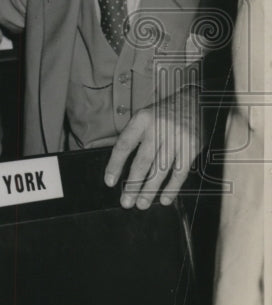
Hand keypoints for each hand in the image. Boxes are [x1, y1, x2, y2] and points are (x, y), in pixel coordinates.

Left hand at [104, 85, 201, 209]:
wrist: (194, 101)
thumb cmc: (164, 114)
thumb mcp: (145, 117)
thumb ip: (135, 137)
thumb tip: (120, 166)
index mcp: (141, 119)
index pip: (124, 145)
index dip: (115, 164)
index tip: (110, 182)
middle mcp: (158, 128)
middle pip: (142, 161)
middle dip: (133, 184)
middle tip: (126, 202)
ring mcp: (176, 138)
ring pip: (160, 170)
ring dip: (150, 190)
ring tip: (141, 204)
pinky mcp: (191, 147)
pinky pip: (180, 172)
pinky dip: (172, 187)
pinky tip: (164, 199)